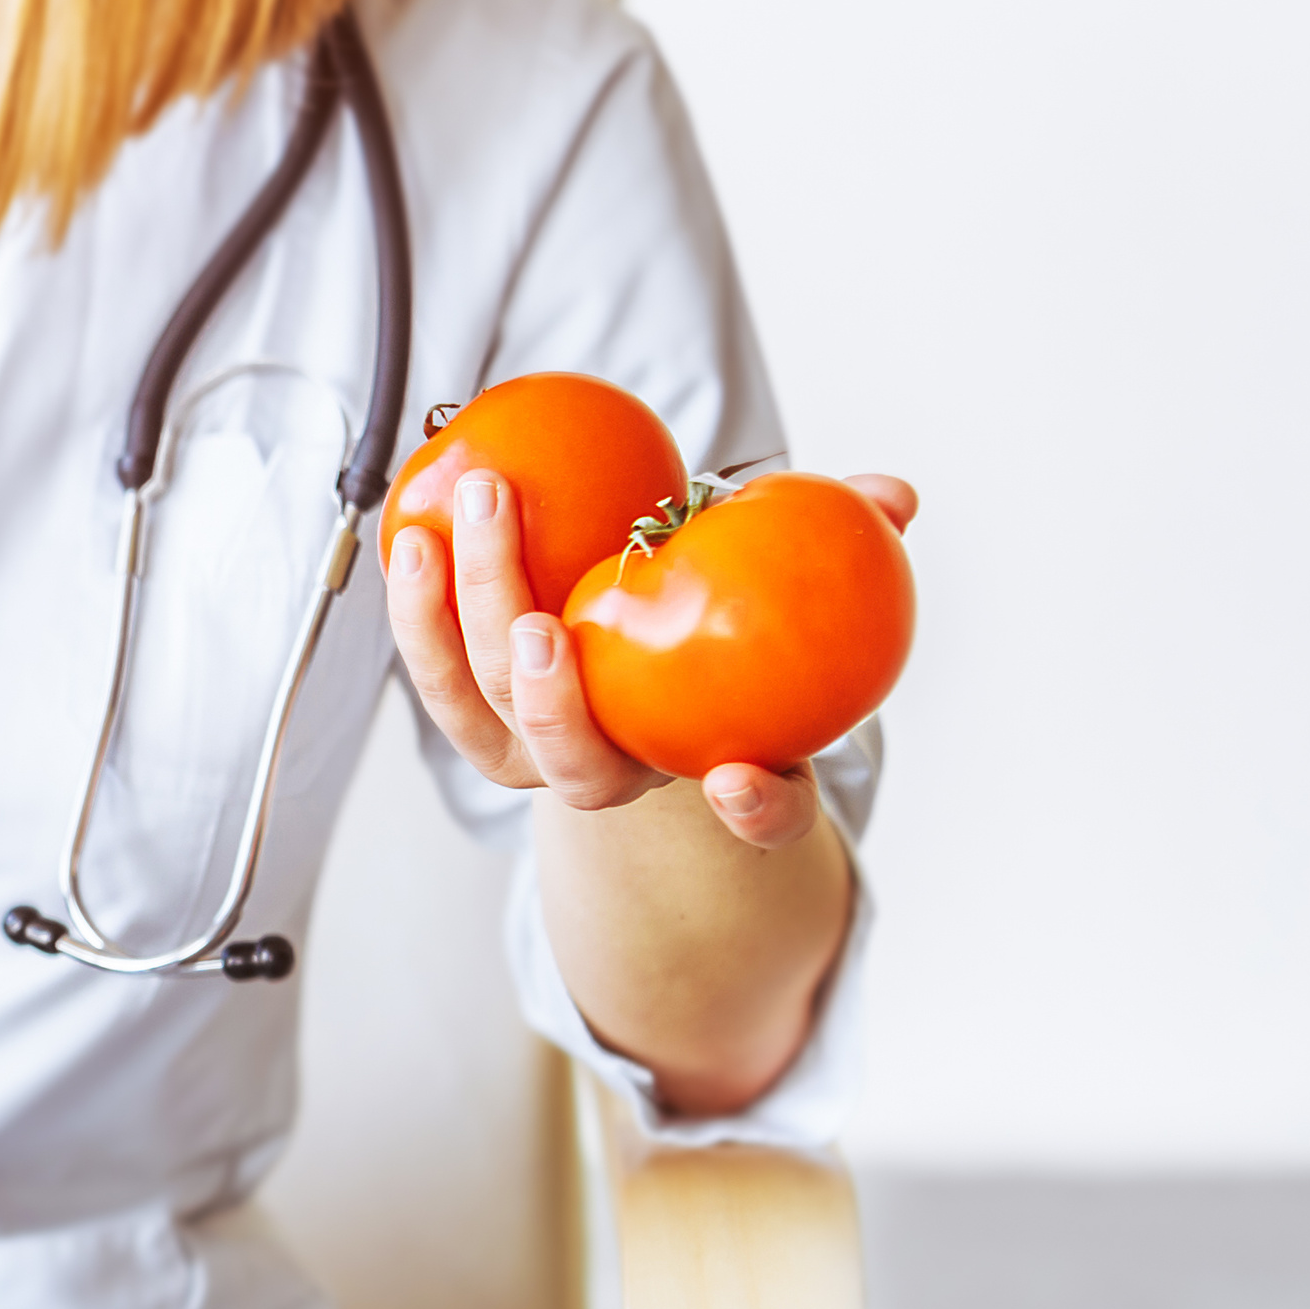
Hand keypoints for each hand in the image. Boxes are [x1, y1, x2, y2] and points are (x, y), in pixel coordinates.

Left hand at [380, 465, 917, 849]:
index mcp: (707, 768)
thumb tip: (896, 494)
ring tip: (441, 538)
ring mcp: (526, 746)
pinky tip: (412, 529)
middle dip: (548, 698)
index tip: (743, 780)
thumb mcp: (790, 598)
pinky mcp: (468, 704)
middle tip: (538, 624)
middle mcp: (606, 772)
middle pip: (569, 755)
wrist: (632, 661)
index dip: (755, 809)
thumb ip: (848, 552)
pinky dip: (416, 604)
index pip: (755, 814)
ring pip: (480, 706)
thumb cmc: (719, 632)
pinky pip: (434, 662)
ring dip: (451, 626)